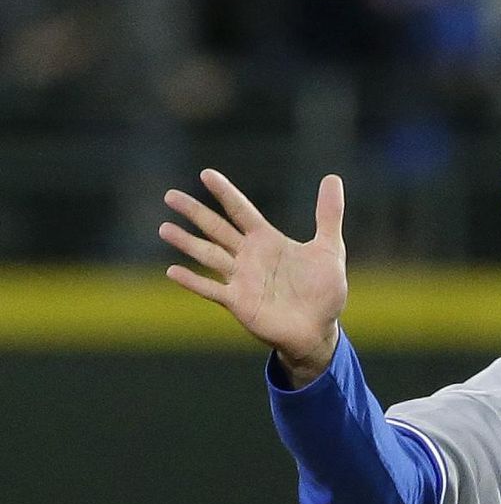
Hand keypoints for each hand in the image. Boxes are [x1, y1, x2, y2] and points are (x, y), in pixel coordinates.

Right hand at [160, 170, 347, 383]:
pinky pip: (211, 289)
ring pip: (208, 255)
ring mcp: (241, 279)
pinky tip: (172, 271)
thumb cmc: (324, 290)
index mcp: (268, 241)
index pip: (242, 211)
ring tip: (164, 228)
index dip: (225, 193)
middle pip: (217, 228)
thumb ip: (329, 215)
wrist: (319, 329)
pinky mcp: (238, 302)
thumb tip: (332, 177)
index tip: (206, 174)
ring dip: (187, 242)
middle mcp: (249, 256)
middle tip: (170, 195)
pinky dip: (193, 281)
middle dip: (195, 212)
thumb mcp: (330, 249)